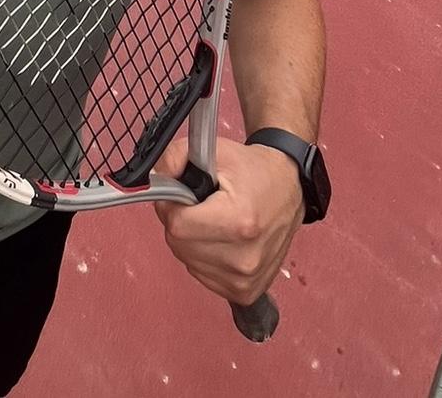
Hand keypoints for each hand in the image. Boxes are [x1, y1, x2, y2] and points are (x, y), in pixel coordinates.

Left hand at [152, 134, 302, 305]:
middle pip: (180, 245)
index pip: (177, 225)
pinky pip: (202, 275)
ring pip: (188, 261)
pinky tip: (221, 239)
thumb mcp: (214, 151)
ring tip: (214, 220)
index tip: (183, 194)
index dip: (171, 205)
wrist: (288, 187)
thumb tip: (154, 180)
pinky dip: (203, 256)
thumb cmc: (252, 170)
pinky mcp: (246, 291)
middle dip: (181, 222)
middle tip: (199, 206)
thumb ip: (174, 157)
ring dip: (192, 240)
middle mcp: (245, 258)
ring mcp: (246, 279)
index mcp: (238, 222)